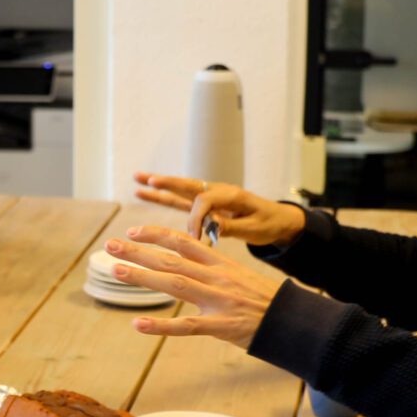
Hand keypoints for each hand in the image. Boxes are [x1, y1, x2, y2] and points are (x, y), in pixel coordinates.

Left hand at [107, 227, 285, 346]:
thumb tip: (185, 260)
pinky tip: (138, 325)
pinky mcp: (222, 326)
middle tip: (111, 245)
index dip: (156, 234)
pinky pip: (188, 326)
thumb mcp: (238, 274)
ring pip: (175, 284)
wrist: (293, 320)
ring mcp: (219, 301)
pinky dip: (162, 326)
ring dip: (144, 277)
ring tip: (117, 272)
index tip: (132, 231)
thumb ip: (211, 268)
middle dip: (139, 251)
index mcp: (221, 263)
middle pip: (172, 259)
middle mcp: (217, 277)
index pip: (183, 241)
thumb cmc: (263, 299)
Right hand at [130, 173, 302, 247]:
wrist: (278, 220)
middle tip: (148, 180)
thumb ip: (232, 226)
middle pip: (189, 185)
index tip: (194, 237)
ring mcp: (211, 196)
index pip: (205, 201)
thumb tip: (212, 226)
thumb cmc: (269, 224)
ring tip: (138, 179)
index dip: (196, 218)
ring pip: (181, 189)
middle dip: (168, 183)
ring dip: (160, 185)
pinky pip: (182, 198)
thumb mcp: (255, 229)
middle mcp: (218, 191)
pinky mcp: (206, 204)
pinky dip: (164, 195)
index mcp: (232, 196)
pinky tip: (145, 191)